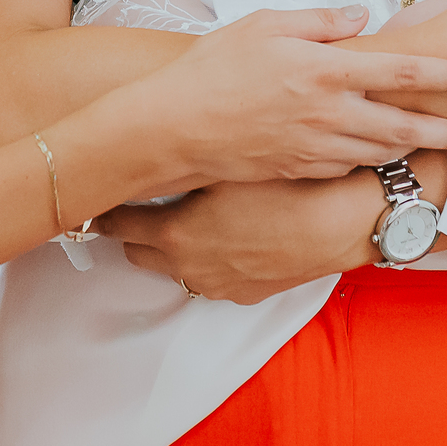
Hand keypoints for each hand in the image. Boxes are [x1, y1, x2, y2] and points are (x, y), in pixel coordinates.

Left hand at [96, 171, 383, 303]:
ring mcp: (218, 285)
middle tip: (144, 199)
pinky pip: (211, 276)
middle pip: (137, 252)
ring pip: (174, 267)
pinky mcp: (247, 293)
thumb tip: (152, 153)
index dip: (105, 208)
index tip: (102, 195)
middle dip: (135, 229)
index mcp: (176, 234)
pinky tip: (229, 231)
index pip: (116, 225)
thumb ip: (183, 162)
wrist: (344, 221)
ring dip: (173, 245)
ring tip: (191, 213)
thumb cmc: (287, 185)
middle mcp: (190, 267)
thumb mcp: (226, 163)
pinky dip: (208, 257)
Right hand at [133, 6, 446, 185]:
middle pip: (407, 124)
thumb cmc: (213, 67)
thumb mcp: (264, 24)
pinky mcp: (301, 170)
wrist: (173, 127)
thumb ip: (318, 20)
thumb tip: (358, 17)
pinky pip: (350, 165)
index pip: (404, 73)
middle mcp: (330, 113)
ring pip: (384, 151)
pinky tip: (386, 153)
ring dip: (422, 149)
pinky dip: (375, 159)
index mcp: (326, 70)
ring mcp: (317, 148)